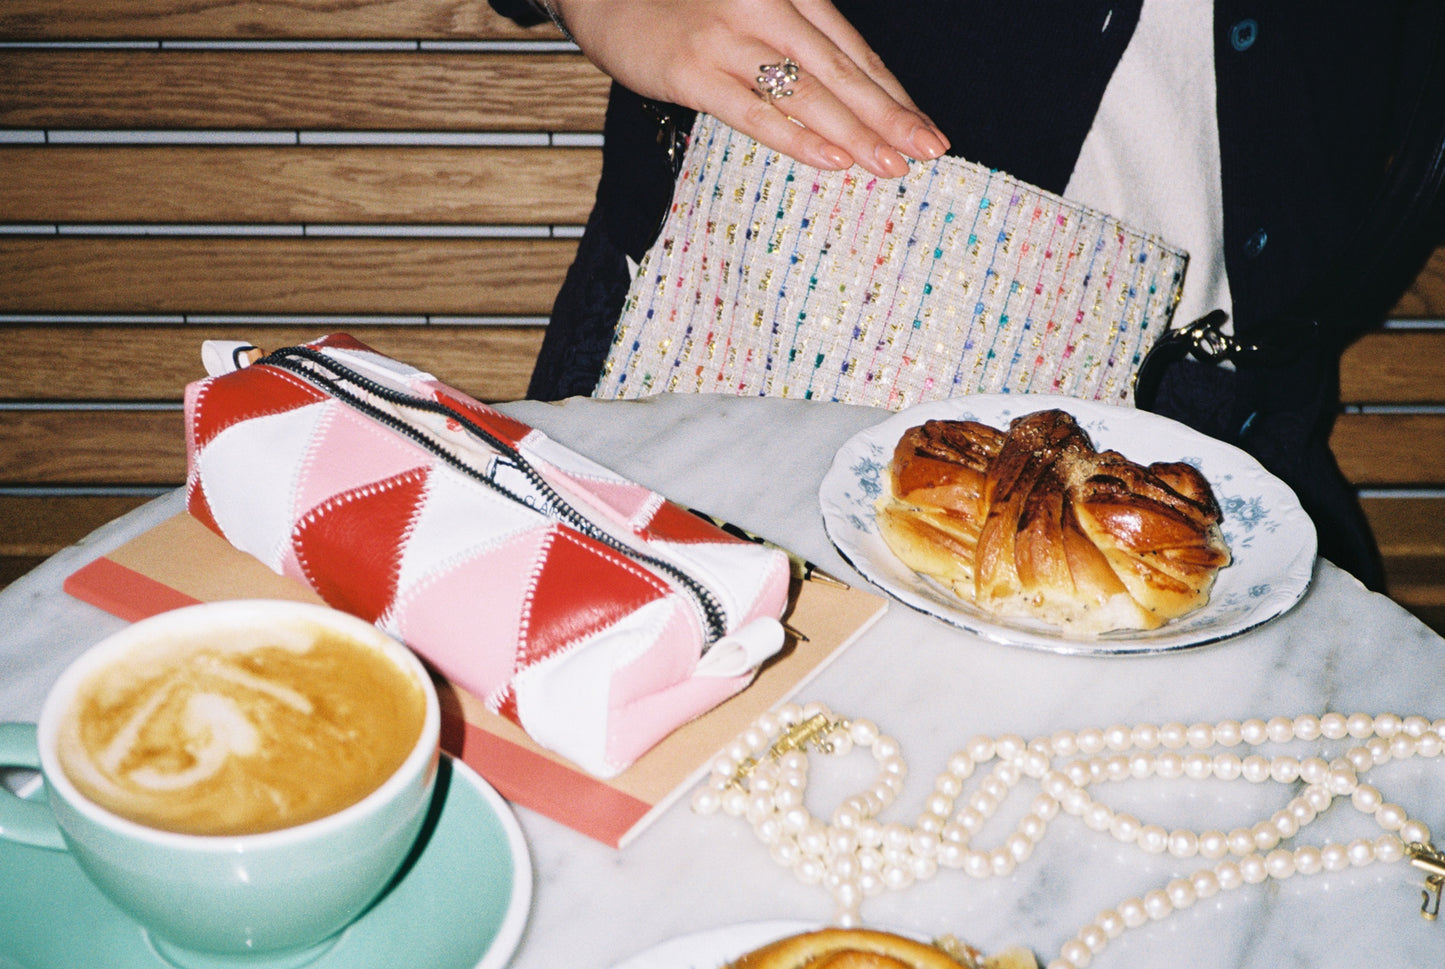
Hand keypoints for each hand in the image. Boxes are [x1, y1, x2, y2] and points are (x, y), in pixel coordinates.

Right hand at [553, 0, 949, 177]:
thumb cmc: (678, 7)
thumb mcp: (746, 12)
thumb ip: (791, 43)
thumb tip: (845, 101)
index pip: (853, 49)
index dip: (892, 91)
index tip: (924, 127)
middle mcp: (765, 6)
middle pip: (842, 70)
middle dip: (890, 115)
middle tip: (928, 151)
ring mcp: (728, 38)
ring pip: (807, 92)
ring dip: (856, 133)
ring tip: (891, 165)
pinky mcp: (692, 71)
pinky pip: (755, 111)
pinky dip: (798, 138)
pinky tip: (833, 161)